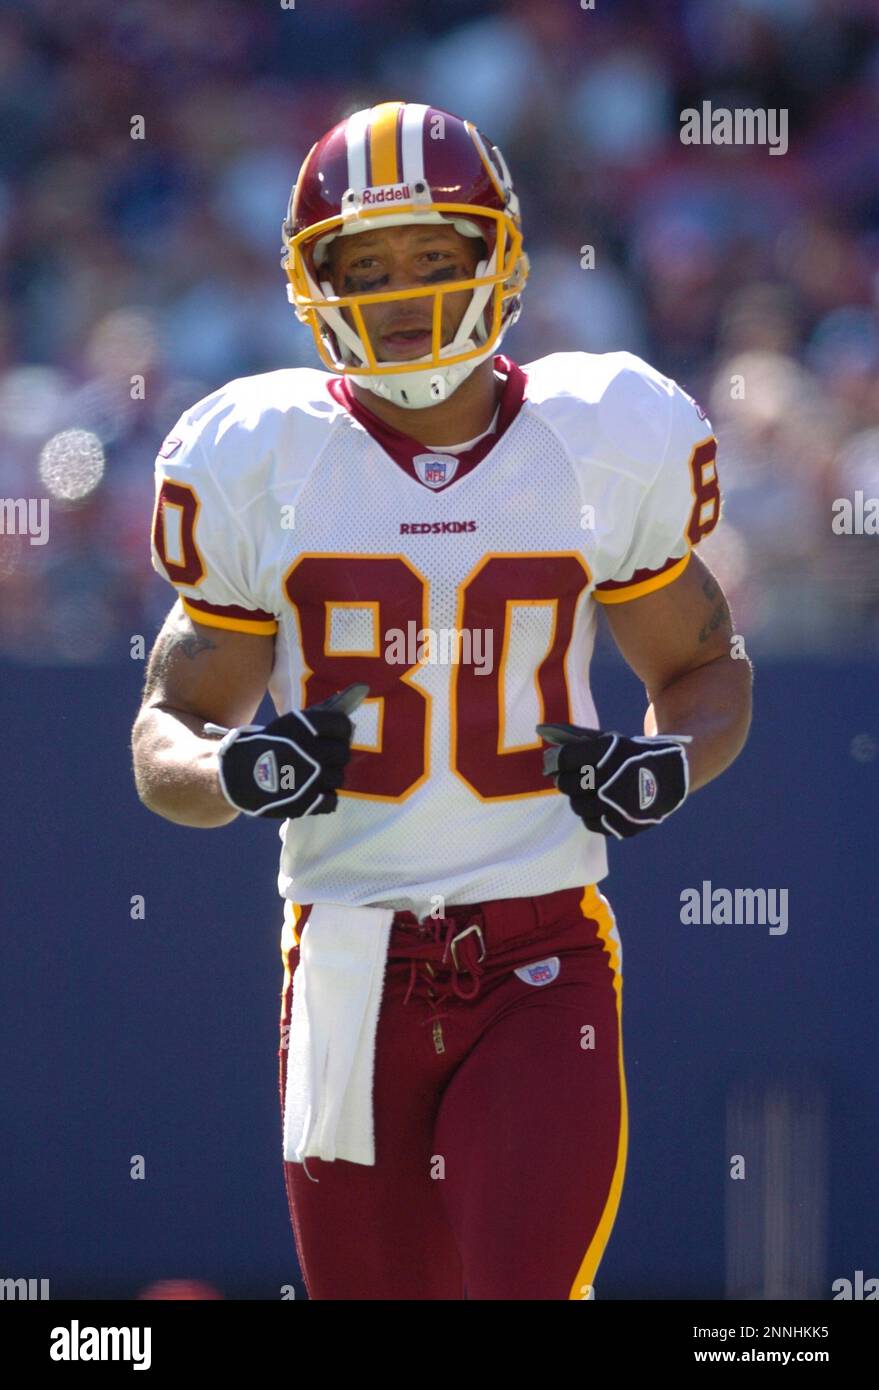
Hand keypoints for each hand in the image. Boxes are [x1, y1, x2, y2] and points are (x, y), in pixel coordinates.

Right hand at [209, 683, 368, 818]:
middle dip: (335, 754)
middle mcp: (308, 750)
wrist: (235, 776)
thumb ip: (320, 717)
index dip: (341, 730)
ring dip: (329, 776)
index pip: (342, 724)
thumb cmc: (266, 745)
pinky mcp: (305, 802)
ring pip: (339, 777)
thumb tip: (360, 693)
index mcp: (302, 726)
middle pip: (344, 753)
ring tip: (314, 775)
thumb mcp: (288, 724)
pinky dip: (325, 798)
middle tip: (322, 757)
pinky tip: (313, 791)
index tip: (335, 735)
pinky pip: (332, 801)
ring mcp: (308, 778)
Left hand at [537, 722, 690, 839]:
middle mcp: (613, 779)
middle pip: (567, 784)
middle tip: (567, 776)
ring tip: (585, 789)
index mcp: (609, 752)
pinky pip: (591, 822)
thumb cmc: (631, 754)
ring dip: (577, 797)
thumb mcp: (608, 740)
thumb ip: (574, 736)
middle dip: (563, 779)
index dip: (554, 760)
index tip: (553, 761)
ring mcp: (618, 805)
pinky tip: (597, 802)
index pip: (565, 759)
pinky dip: (591, 813)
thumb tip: (540, 729)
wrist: (672, 776)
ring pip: (577, 805)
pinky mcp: (622, 824)